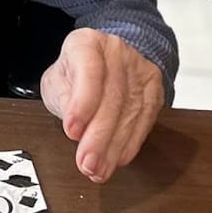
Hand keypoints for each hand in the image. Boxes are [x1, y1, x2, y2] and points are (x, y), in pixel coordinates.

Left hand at [39, 28, 163, 183]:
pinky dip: (130, 144)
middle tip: (87, 163)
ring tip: (99, 169)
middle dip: (99, 136)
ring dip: (114, 147)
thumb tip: (77, 127)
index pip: (88, 70)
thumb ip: (63, 100)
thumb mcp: (57, 83)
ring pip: (130, 112)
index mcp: (86, 42)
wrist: (103, 63)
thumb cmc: (74, 74)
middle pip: (112, 97)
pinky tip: (117, 158)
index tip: (72, 131)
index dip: (82, 103)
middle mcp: (115, 50)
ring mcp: (138, 68)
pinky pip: (145, 120)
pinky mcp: (154, 88)